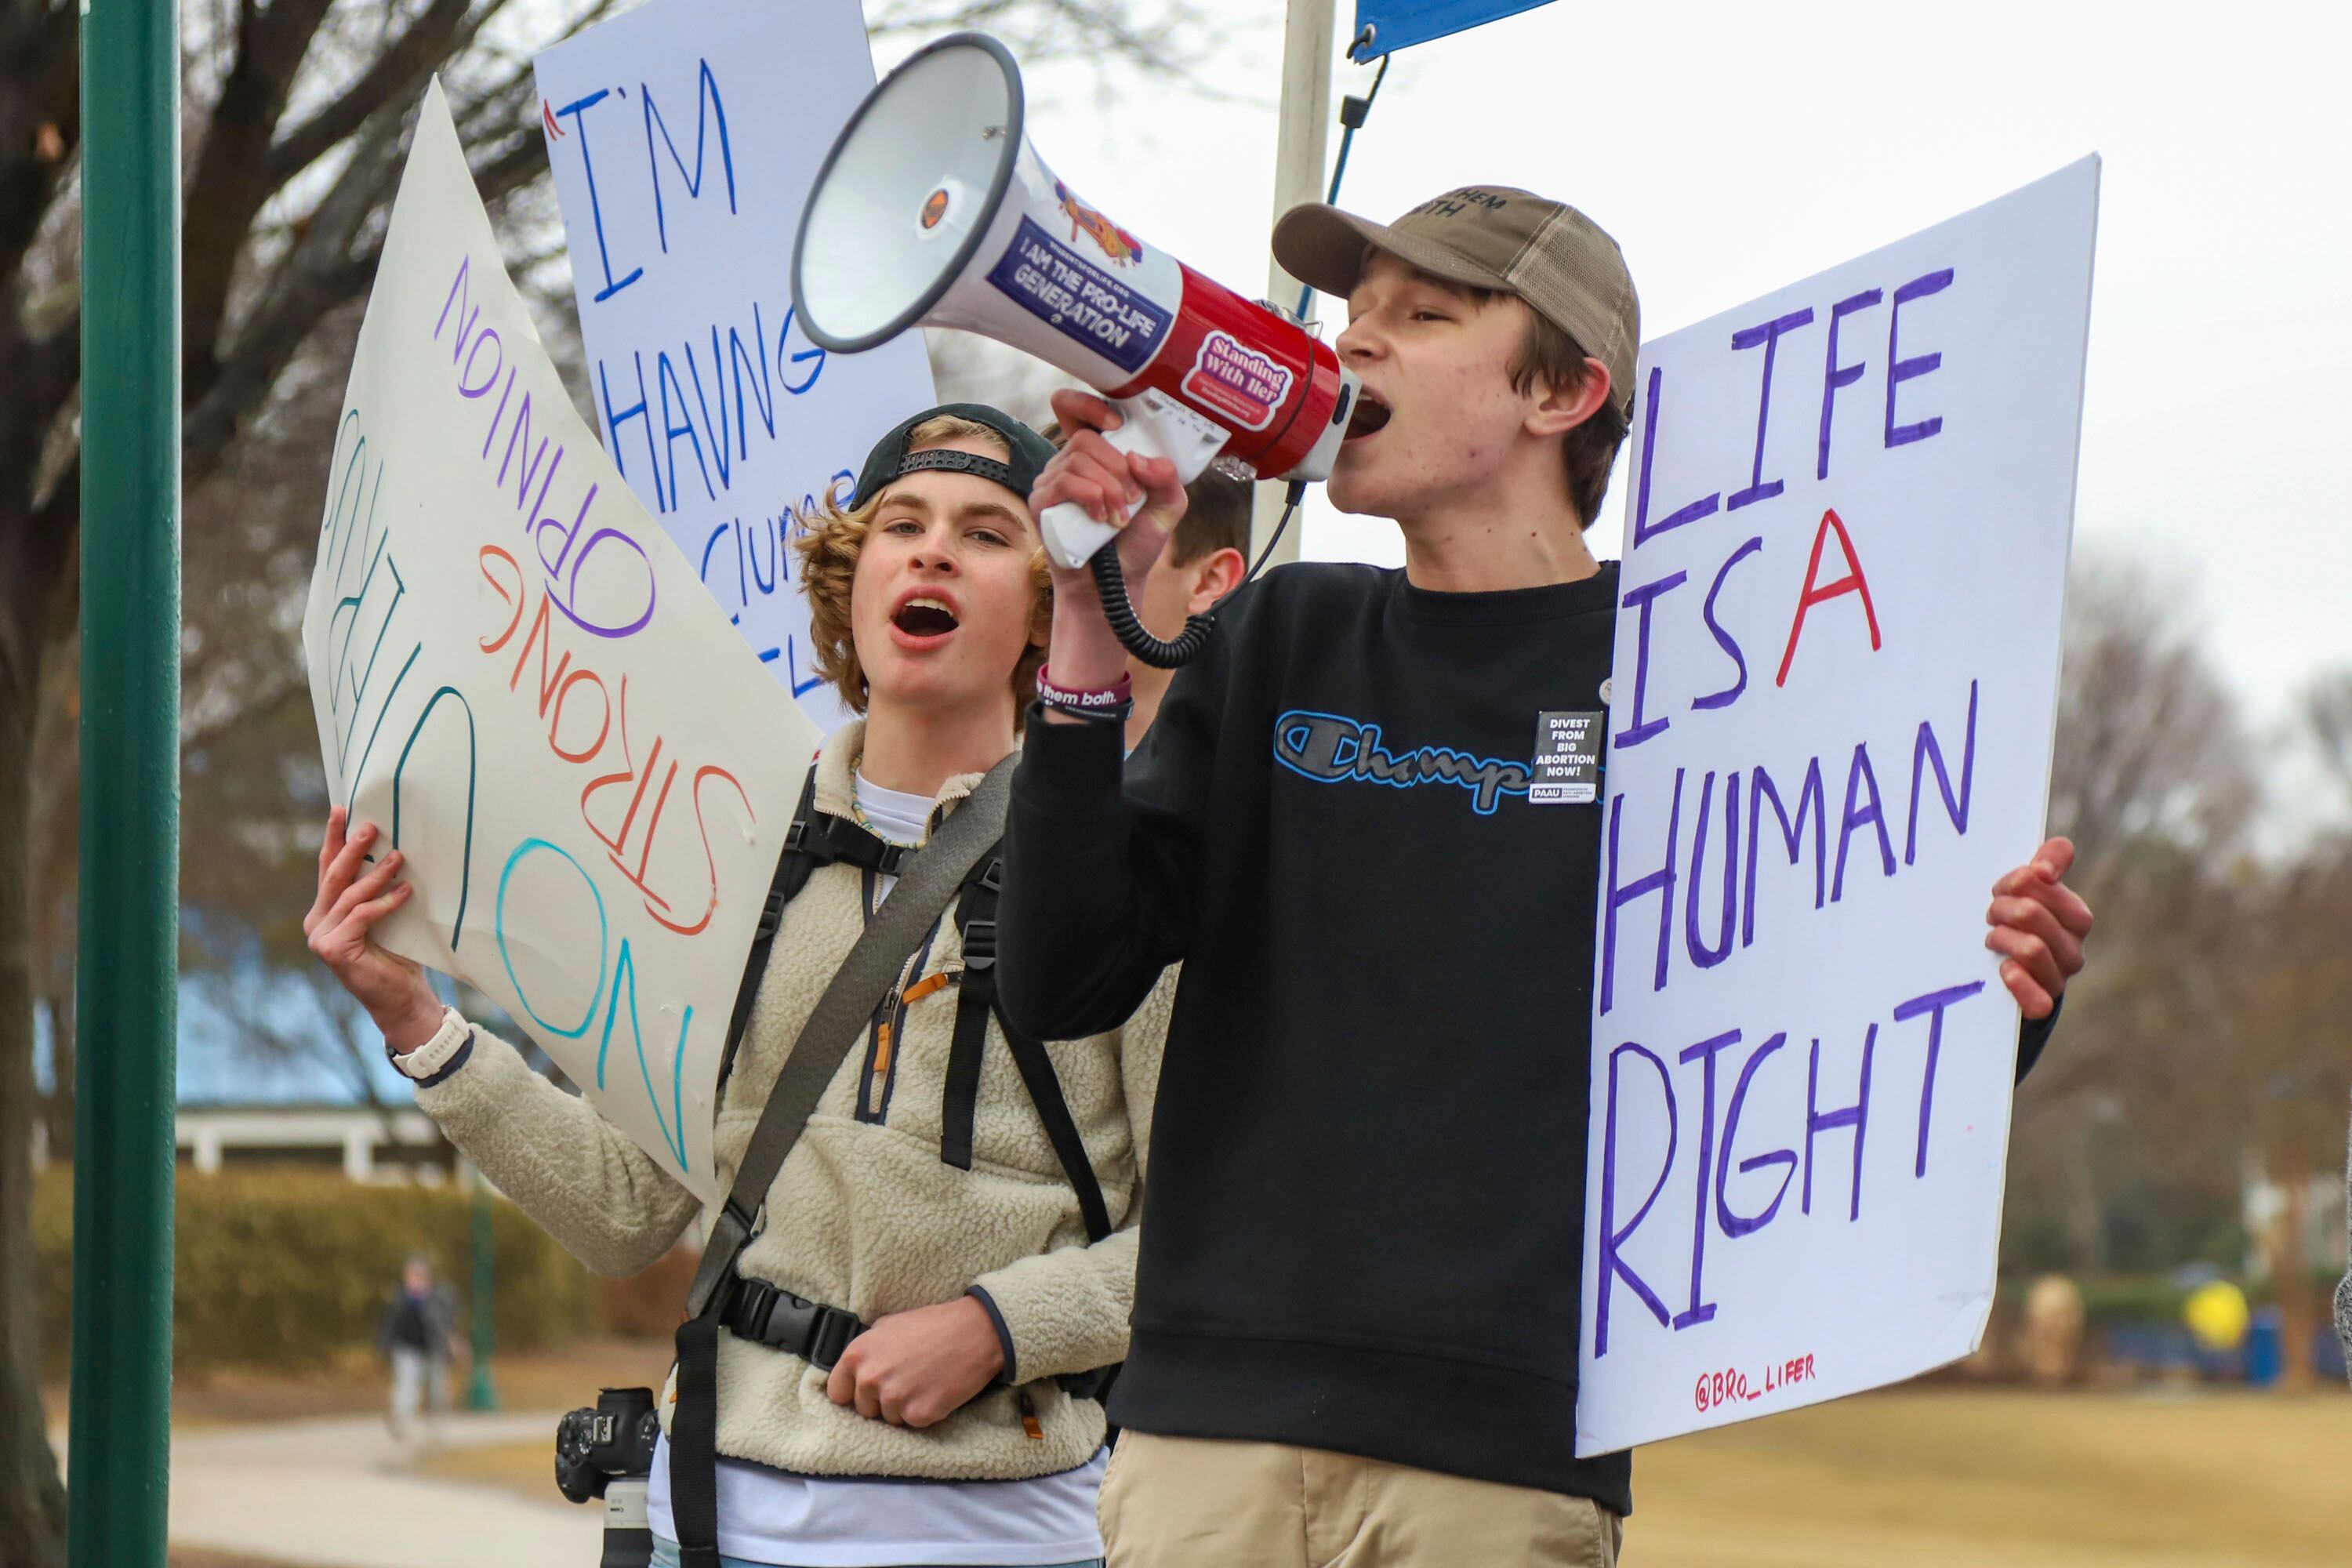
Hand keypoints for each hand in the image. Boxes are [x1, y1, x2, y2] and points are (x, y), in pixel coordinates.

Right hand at [305, 806, 441, 1052]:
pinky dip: (385, 902)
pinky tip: (406, 891)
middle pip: (333, 876)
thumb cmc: (398, 956)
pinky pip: (362, 915)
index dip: (333, 839)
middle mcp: (317, 922)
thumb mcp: (386, 916)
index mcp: (325, 912)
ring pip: (348, 895)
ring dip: (375, 873)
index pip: (327, 868)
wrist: (401, 999)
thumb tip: (394, 849)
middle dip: (352, 848)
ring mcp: (321, 937)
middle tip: (371, 826)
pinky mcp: (333, 949)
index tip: (341, 809)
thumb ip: (376, 891)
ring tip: (399, 856)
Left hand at [824, 1295, 1004, 1428]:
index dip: (853, 1392)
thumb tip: (855, 1371)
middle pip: (864, 1410)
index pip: (837, 1393)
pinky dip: (925, 1412)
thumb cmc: (932, 1325)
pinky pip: (913, 1423)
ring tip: (924, 1382)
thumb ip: (867, 1350)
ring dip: (904, 1407)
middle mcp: (870, 1379)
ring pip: (889, 1419)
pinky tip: (936, 1390)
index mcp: (857, 1355)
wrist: (974, 1331)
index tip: (867, 1391)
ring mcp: (894, 1399)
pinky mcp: (919, 1414)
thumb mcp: (888, 1325)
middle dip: (881, 1400)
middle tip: (906, 1380)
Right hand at [1034, 389, 1188, 591]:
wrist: (1117, 584)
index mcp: (1098, 455)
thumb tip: (1140, 458)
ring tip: (1120, 517)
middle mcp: (1071, 464)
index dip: (1088, 405)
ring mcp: (1052, 482)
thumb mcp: (1168, 506)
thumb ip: (1167, 478)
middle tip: (1134, 497)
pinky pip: (1064, 483)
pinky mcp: (1042, 504)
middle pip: (1084, 437)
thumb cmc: (1136, 542)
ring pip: (1077, 459)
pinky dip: (1091, 498)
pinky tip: (1101, 520)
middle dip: (1116, 466)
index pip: (1075, 410)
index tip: (1116, 423)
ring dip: (1108, 488)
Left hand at [1984, 836, 2092, 1019]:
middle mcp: (2073, 950)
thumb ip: (2050, 860)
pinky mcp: (2043, 1005)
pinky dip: (2018, 982)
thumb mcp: (2033, 887)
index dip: (2016, 882)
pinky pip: (2039, 1000)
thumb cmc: (2022, 922)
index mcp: (2077, 917)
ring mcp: (2059, 979)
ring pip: (2030, 948)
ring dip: (2000, 937)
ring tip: (1992, 937)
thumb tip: (2043, 870)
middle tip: (1990, 914)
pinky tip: (2004, 968)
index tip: (2003, 888)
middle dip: (2000, 908)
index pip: (2044, 886)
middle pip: (2029, 913)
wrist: (2010, 972)